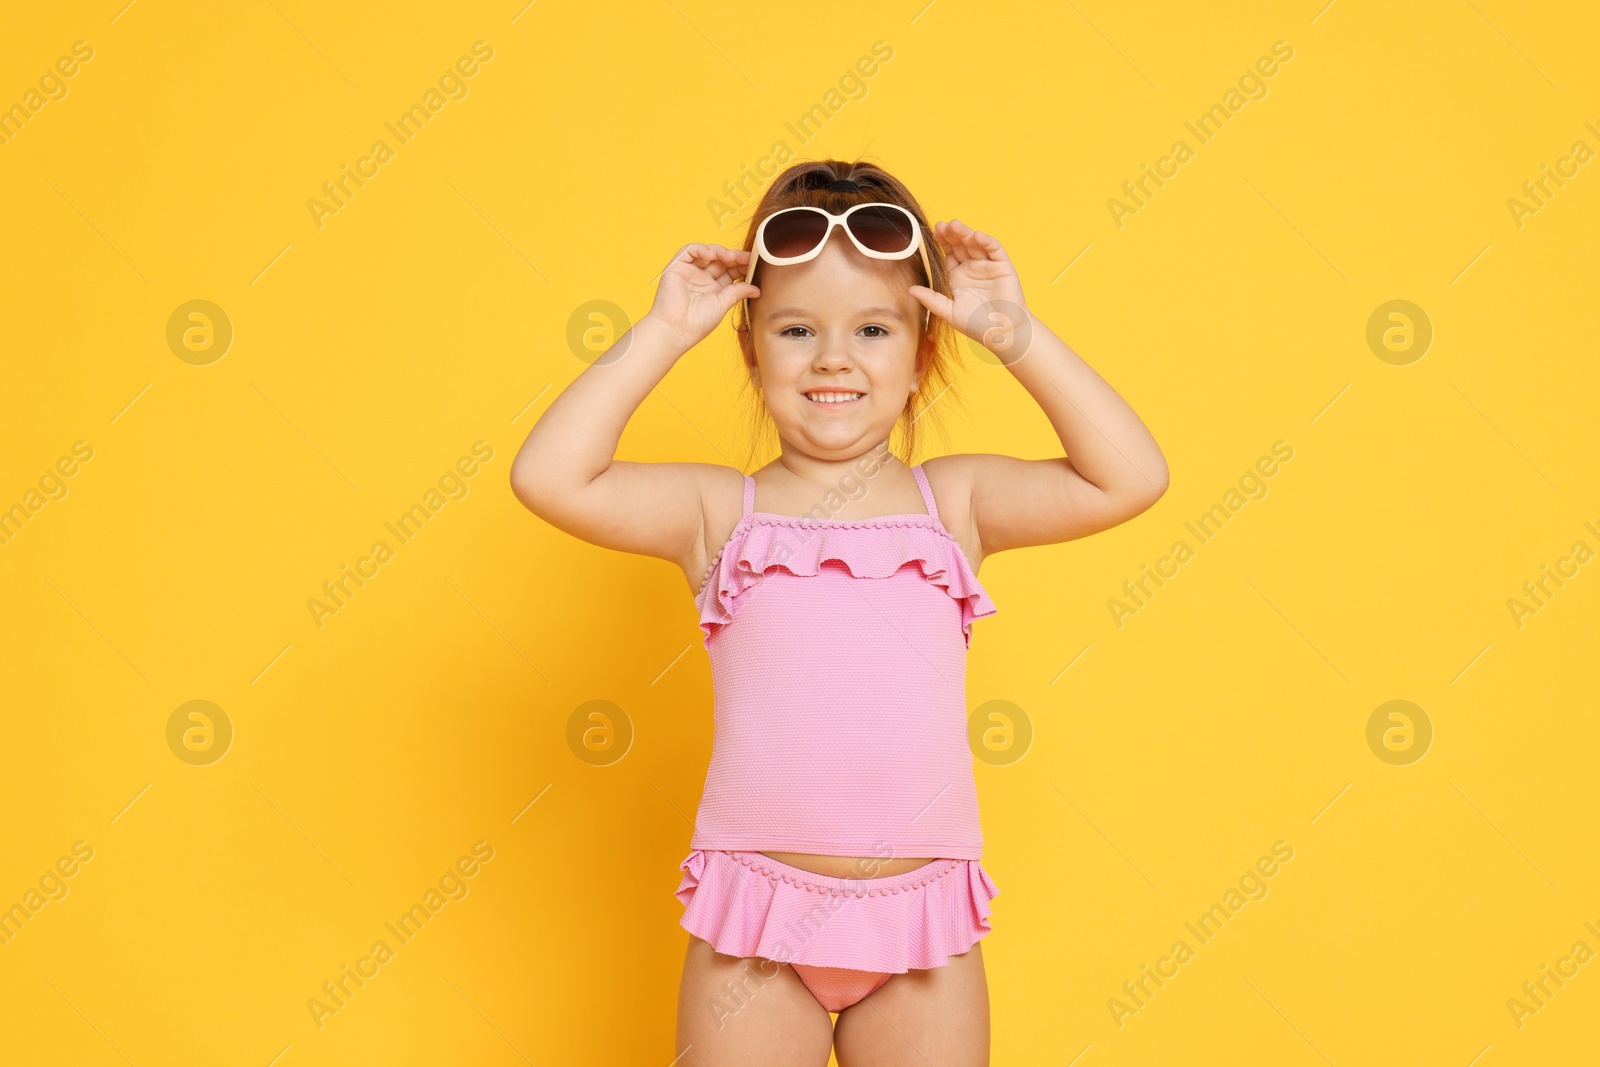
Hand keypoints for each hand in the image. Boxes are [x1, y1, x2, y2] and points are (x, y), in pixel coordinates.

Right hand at [642, 243, 759, 351]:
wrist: (676, 329)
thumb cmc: (697, 323)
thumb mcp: (723, 304)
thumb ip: (738, 292)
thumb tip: (757, 289)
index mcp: (713, 289)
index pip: (730, 271)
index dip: (742, 265)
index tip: (755, 264)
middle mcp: (701, 278)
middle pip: (720, 260)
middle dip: (734, 257)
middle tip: (747, 258)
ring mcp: (689, 272)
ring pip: (707, 253)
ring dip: (720, 252)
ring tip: (731, 257)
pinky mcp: (676, 267)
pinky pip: (689, 250)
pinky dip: (701, 249)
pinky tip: (712, 255)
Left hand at [909, 220, 1031, 360]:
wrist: (1002, 333)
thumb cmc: (977, 325)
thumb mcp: (949, 312)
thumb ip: (931, 299)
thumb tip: (909, 290)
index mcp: (959, 276)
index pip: (949, 253)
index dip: (942, 242)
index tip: (934, 234)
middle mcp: (973, 267)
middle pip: (961, 244)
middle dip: (952, 234)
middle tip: (942, 226)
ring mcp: (988, 266)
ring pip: (976, 243)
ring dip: (966, 233)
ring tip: (955, 226)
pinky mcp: (1003, 266)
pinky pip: (995, 250)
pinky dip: (986, 241)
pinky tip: (976, 236)